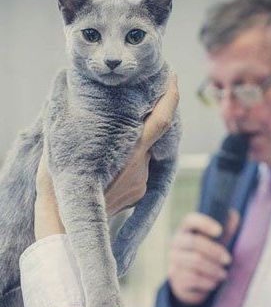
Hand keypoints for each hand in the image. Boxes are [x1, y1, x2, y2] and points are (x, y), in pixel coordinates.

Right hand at [34, 72, 179, 239]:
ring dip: (132, 149)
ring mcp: (143, 182)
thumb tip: (70, 94)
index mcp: (131, 150)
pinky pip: (140, 173)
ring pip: (144, 156)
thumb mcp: (64, 146)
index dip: (171, 97)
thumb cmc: (61, 185)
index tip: (173, 78)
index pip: (162, 120)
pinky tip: (109, 173)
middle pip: (153, 136)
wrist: (68, 227)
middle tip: (135, 105)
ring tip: (108, 152)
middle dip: (146, 122)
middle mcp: (143, 165)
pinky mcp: (141, 194)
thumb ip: (79, 123)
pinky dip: (129, 167)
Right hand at [168, 212, 238, 305]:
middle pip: (194, 242)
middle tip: (228, 260)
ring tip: (223, 274)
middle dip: (215, 251)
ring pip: (196, 261)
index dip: (205, 223)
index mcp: (186, 230)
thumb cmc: (208, 255)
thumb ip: (225, 229)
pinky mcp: (175, 278)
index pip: (190, 220)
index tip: (220, 231)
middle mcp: (176, 243)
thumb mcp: (217, 242)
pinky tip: (214, 282)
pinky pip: (193, 278)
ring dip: (214, 269)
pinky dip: (208, 281)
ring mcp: (174, 261)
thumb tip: (234, 214)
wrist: (191, 282)